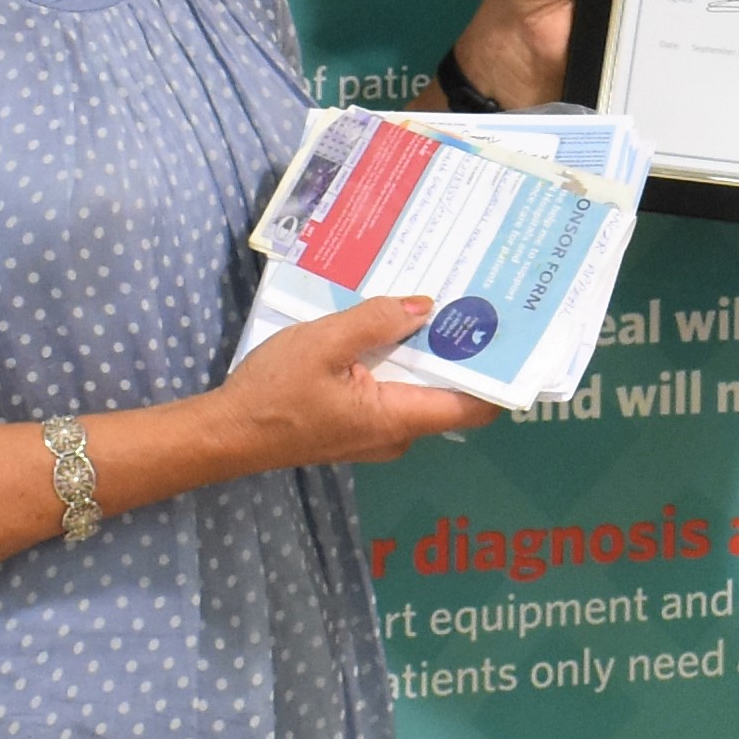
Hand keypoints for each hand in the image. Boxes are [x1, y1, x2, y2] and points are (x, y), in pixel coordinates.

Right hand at [216, 294, 513, 470]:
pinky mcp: (358, 427)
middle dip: (462, 355)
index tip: (513, 338)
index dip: (497, 378)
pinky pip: (394, 394)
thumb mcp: (322, 343)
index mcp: (396, 418)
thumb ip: (375, 322)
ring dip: (428, 356)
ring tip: (438, 307)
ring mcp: (377, 434)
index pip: (471, 409)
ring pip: (419, 393)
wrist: (226, 433)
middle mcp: (396, 434)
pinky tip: (394, 330)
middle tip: (474, 304)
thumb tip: (425, 307)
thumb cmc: (272, 392)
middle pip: (449, 397)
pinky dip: (400, 365)